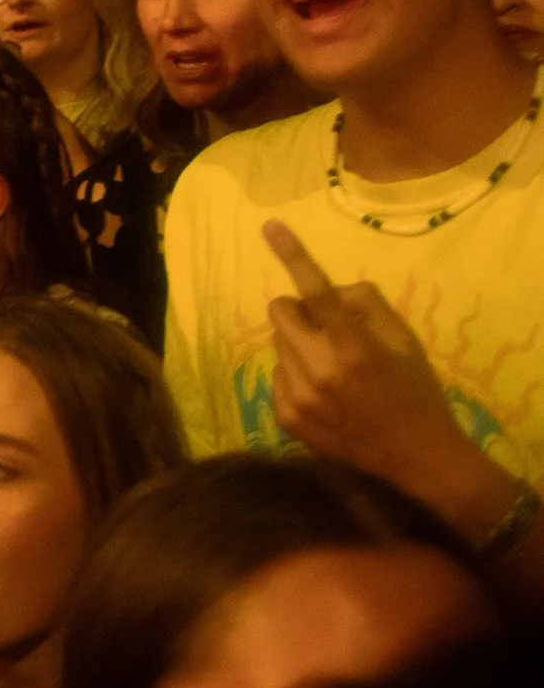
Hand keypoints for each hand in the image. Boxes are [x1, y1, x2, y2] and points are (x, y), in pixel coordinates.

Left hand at [262, 222, 474, 493]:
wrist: (417, 461)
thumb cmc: (416, 394)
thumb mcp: (406, 342)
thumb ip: (368, 306)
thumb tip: (333, 289)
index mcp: (353, 346)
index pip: (316, 290)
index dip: (293, 255)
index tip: (270, 226)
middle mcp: (319, 369)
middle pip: (280, 313)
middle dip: (300, 313)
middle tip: (328, 330)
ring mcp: (297, 395)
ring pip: (278, 344)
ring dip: (298, 346)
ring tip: (333, 370)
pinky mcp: (285, 417)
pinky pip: (276, 376)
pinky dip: (295, 376)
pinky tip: (325, 395)